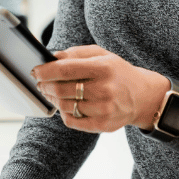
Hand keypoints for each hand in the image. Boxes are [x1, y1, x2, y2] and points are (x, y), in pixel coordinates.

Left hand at [33, 45, 168, 132]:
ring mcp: (104, 109)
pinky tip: (64, 105)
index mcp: (103, 68)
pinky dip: (63, 113)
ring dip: (53, 99)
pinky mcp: (103, 125)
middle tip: (41, 83)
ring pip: (65, 106)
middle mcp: (105, 89)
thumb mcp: (101, 55)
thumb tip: (52, 57)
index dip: (46, 71)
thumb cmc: (118, 72)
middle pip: (62, 89)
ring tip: (52, 93)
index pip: (66, 69)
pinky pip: (72, 121)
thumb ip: (76, 53)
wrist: (142, 96)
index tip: (36, 71)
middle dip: (46, 85)